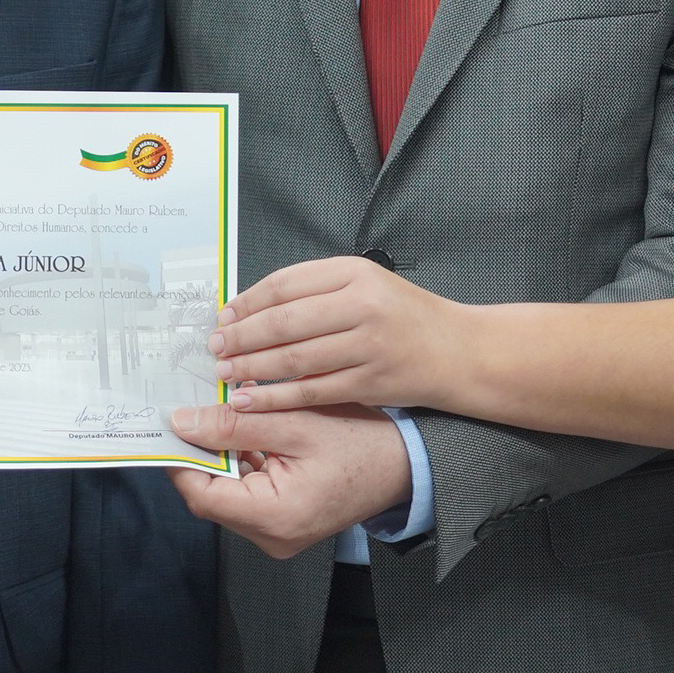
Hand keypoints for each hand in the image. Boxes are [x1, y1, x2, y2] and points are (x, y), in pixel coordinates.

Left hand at [165, 403, 411, 559]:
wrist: (408, 467)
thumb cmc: (363, 444)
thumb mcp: (296, 423)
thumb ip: (235, 425)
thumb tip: (182, 422)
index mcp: (273, 518)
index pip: (200, 493)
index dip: (180, 456)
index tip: (172, 419)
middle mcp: (270, 537)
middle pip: (210, 493)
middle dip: (201, 449)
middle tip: (198, 406)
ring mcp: (276, 533)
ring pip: (226, 491)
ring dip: (221, 453)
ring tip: (227, 413)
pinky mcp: (282, 523)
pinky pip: (246, 492)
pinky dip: (241, 461)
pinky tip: (248, 431)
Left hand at [207, 256, 466, 412]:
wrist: (459, 351)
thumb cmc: (403, 317)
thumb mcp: (364, 285)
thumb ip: (314, 292)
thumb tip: (250, 309)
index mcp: (354, 272)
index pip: (285, 284)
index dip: (247, 302)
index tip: (222, 317)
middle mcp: (362, 304)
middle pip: (285, 321)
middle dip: (242, 337)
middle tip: (214, 348)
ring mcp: (369, 344)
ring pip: (295, 357)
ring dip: (253, 368)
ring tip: (225, 374)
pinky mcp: (372, 381)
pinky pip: (312, 390)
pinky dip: (277, 396)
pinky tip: (252, 399)